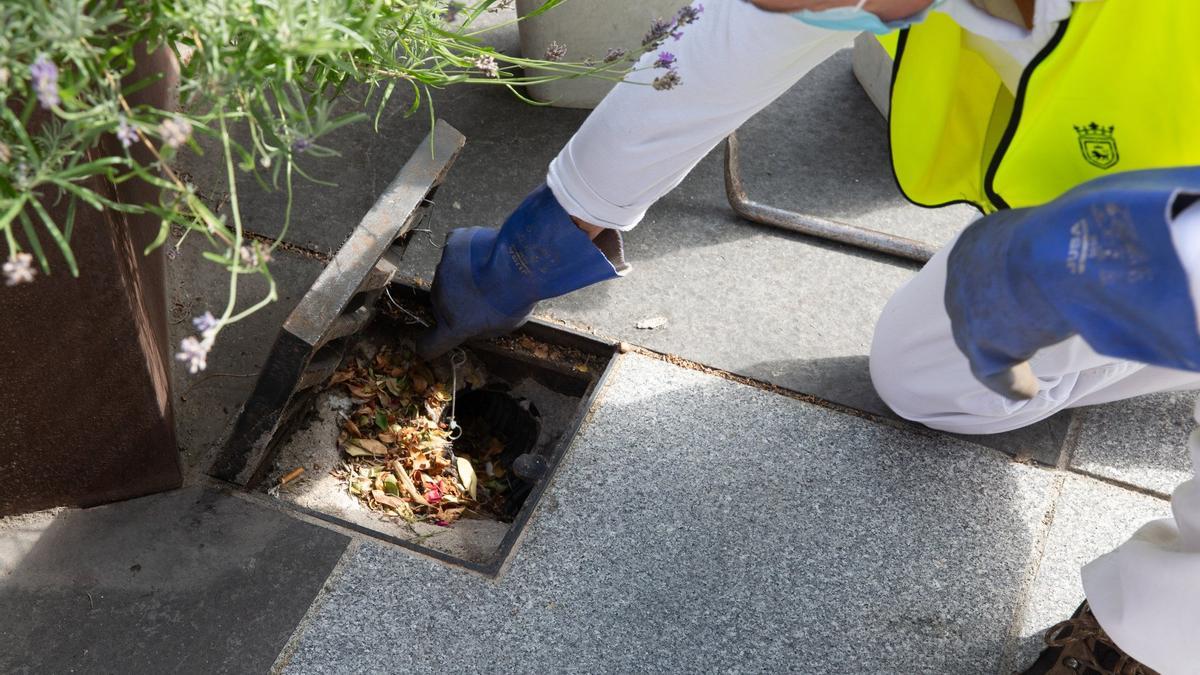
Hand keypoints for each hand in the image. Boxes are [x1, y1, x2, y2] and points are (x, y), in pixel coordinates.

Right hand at [417, 184, 624, 359]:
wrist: (520, 262)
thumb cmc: (517, 299)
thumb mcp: (504, 326)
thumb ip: (481, 328)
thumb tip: (474, 325)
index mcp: (454, 326)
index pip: (429, 345)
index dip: (427, 346)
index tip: (427, 346)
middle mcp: (441, 300)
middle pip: (441, 306)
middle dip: (456, 304)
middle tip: (480, 297)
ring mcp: (442, 270)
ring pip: (446, 277)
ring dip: (460, 278)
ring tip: (486, 272)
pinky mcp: (450, 244)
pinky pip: (454, 251)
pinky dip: (464, 252)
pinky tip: (482, 252)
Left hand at [944, 168, 1199, 399]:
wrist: (1062, 254)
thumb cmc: (1070, 231)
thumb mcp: (1051, 228)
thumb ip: (1049, 242)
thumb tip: (1080, 243)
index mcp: (976, 240)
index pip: (983, 269)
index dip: (999, 286)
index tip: (1018, 298)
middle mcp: (961, 275)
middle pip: (976, 304)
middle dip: (994, 317)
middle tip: (1023, 329)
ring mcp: (966, 312)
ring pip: (980, 338)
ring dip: (1004, 350)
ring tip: (1026, 365)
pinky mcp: (981, 346)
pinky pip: (994, 373)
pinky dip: (1013, 382)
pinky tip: (1028, 390)